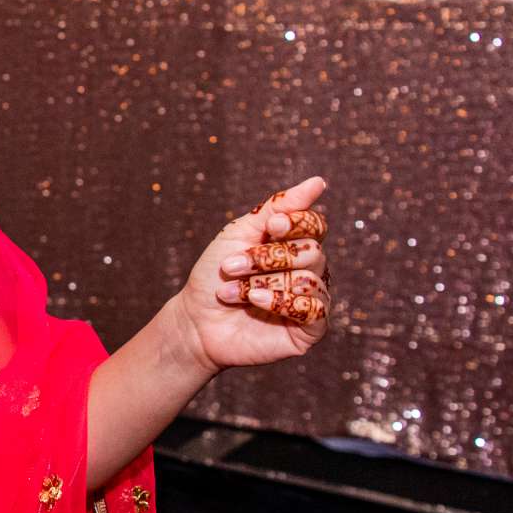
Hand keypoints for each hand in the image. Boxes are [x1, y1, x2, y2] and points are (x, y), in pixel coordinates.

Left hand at [165, 177, 333, 374]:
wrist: (194, 320)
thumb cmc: (214, 275)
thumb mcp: (241, 233)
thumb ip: (279, 207)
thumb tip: (318, 182)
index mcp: (295, 246)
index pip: (316, 225)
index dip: (297, 223)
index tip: (272, 227)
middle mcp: (309, 271)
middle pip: (311, 252)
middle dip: (267, 258)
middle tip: (230, 266)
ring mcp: (311, 301)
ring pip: (307, 280)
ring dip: (262, 282)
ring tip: (230, 292)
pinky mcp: (310, 330)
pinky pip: (314, 309)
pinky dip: (280, 301)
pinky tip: (255, 300)